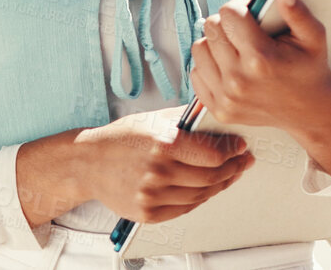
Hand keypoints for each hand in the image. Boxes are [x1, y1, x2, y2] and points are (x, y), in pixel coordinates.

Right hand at [74, 108, 252, 223]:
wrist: (88, 163)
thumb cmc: (122, 138)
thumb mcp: (154, 119)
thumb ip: (186, 120)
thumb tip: (217, 116)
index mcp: (164, 143)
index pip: (213, 154)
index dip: (233, 152)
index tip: (241, 147)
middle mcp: (159, 171)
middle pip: (211, 177)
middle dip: (233, 169)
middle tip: (242, 162)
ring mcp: (152, 195)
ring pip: (201, 195)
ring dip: (220, 185)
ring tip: (228, 175)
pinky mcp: (147, 213)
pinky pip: (185, 209)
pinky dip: (199, 199)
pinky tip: (206, 189)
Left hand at [190, 0, 330, 133]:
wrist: (309, 111)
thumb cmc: (309, 69)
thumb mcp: (313, 37)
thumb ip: (298, 12)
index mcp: (260, 58)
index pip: (228, 13)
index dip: (239, 6)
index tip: (250, 12)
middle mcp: (239, 79)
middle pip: (211, 28)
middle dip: (226, 22)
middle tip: (243, 29)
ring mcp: (226, 97)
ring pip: (199, 49)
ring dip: (214, 43)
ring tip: (234, 46)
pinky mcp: (219, 109)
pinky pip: (196, 74)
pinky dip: (209, 66)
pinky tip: (228, 66)